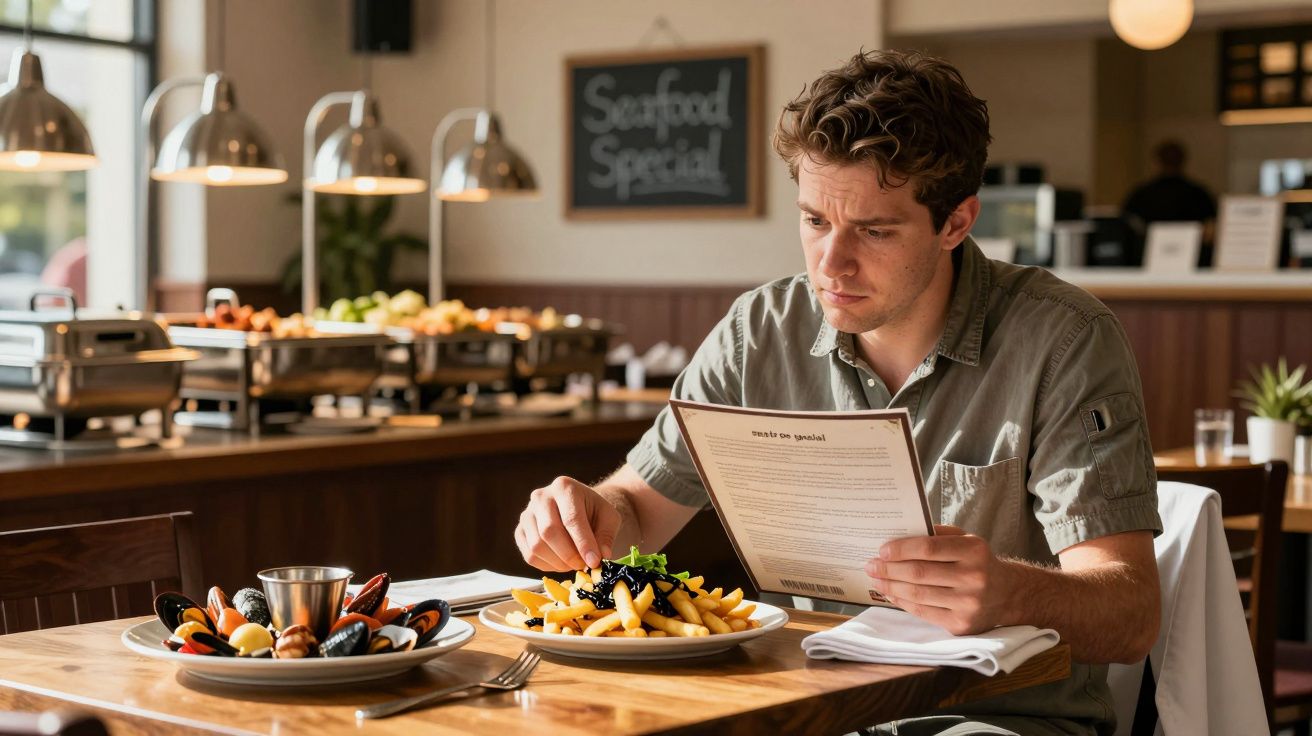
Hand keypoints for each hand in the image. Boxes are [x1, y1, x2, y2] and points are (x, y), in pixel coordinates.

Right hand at [515, 476, 620, 571]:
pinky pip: (529, 555)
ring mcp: (527, 514)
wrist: (578, 508)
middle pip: (549, 532)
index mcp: (564, 487)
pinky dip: (547, 566)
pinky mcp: (520, 531)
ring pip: (537, 546)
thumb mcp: (609, 518)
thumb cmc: (594, 512)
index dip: (583, 543)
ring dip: (558, 562)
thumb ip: (606, 535)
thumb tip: (601, 556)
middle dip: (569, 555)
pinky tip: (561, 562)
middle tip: (584, 565)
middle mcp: (541, 496)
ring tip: (574, 563)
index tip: (594, 562)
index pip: (571, 518)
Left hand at [864, 525, 1017, 635]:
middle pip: (919, 573)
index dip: (901, 549)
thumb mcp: (966, 540)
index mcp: (974, 551)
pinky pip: (923, 612)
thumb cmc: (978, 562)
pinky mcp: (961, 625)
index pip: (929, 548)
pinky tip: (891, 593)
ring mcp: (968, 604)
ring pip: (918, 594)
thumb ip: (937, 534)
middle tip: (871, 565)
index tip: (882, 550)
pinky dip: (902, 602)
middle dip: (889, 569)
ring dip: (891, 586)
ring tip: (876, 579)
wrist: (1008, 594)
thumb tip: (899, 535)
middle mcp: (974, 578)